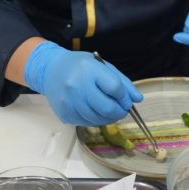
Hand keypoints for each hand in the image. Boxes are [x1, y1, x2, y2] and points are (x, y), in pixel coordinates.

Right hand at [24, 42, 142, 125]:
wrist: (50, 70)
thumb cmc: (80, 66)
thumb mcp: (102, 66)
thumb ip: (122, 81)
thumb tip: (137, 99)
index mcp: (89, 70)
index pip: (114, 88)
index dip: (125, 97)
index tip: (127, 100)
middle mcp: (77, 86)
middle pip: (107, 108)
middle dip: (119, 112)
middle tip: (122, 110)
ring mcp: (69, 102)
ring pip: (98, 119)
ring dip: (109, 118)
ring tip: (109, 110)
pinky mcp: (65, 114)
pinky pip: (86, 123)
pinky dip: (95, 120)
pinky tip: (95, 111)